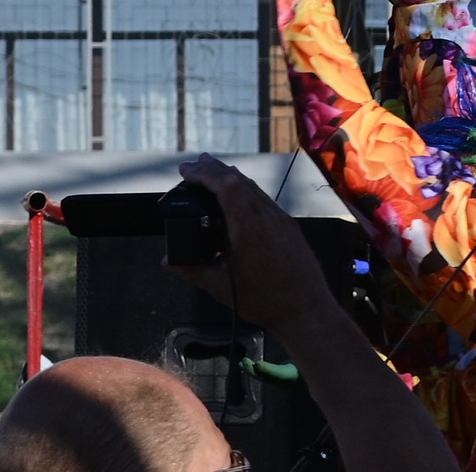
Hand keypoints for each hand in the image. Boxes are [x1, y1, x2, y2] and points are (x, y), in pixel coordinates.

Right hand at [168, 154, 340, 337]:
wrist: (306, 310)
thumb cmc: (266, 301)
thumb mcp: (221, 287)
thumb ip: (192, 270)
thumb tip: (169, 261)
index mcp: (248, 228)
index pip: (227, 186)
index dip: (204, 174)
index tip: (186, 171)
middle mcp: (266, 216)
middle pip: (239, 180)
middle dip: (213, 169)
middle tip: (193, 164)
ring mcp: (280, 219)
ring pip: (253, 188)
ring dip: (230, 177)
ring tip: (211, 171)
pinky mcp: (288, 226)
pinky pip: (264, 199)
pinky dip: (246, 190)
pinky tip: (238, 195)